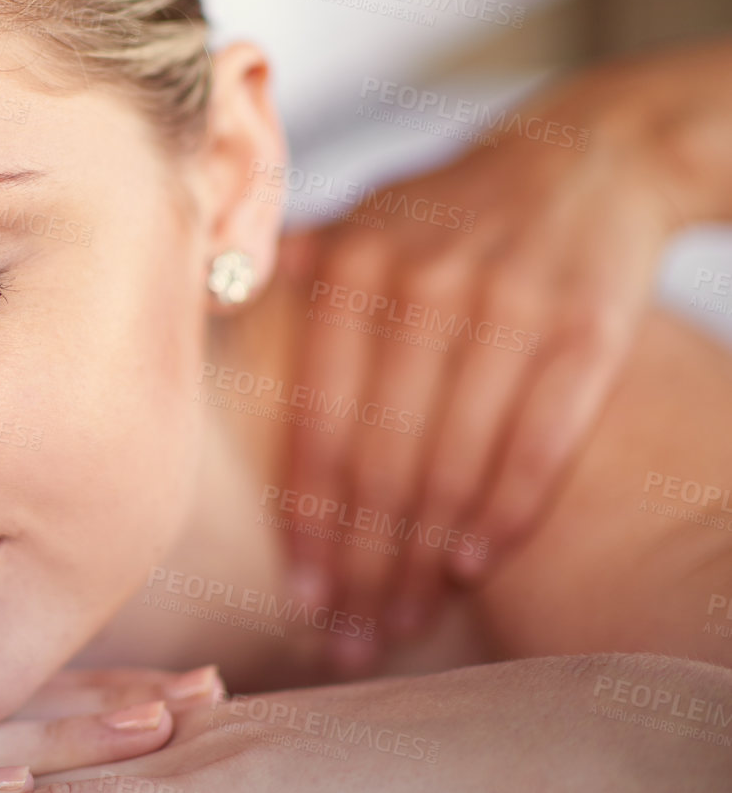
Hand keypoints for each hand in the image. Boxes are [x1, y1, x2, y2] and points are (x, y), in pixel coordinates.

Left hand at [0, 655, 731, 792]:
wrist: (497, 746)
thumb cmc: (404, 770)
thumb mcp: (276, 778)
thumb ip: (204, 783)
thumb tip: (167, 770)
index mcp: (159, 734)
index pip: (33, 739)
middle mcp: (144, 740)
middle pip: (3, 752)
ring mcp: (165, 765)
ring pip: (15, 780)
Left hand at [279, 38, 731, 670]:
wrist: (588, 154)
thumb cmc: (450, 211)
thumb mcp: (364, 221)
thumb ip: (296, 278)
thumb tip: (204, 328)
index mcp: (354, 267)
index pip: (320, 420)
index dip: (310, 520)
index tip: (301, 598)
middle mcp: (422, 285)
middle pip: (383, 456)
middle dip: (364, 562)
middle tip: (351, 638)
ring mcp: (505, 304)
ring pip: (453, 459)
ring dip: (426, 558)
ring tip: (403, 621)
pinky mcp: (583, 325)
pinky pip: (537, 438)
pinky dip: (504, 509)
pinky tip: (473, 565)